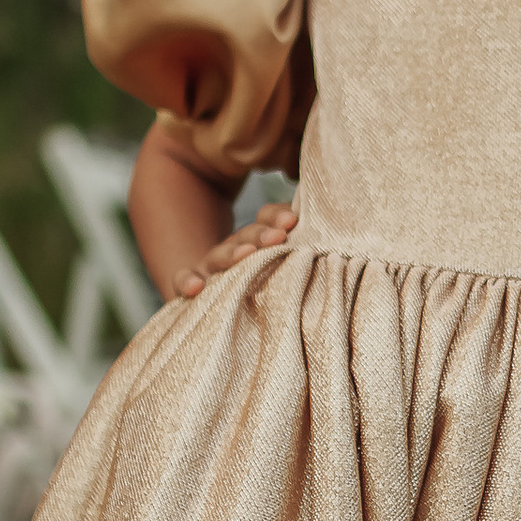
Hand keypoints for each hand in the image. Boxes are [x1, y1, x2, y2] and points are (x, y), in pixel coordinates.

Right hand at [172, 202, 296, 298]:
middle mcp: (235, 249)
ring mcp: (212, 267)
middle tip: (278, 237)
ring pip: (218, 257)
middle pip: (245, 237)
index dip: (277, 217)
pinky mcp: (192, 285)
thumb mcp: (290, 263)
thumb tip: (337, 230)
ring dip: (232, 255)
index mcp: (259, 238)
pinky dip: (186, 281)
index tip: (292, 221)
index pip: (267, 219)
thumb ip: (306, 249)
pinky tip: (194, 288)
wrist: (224, 303)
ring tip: (246, 256)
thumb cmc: (275, 283)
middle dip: (261, 235)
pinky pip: (182, 280)